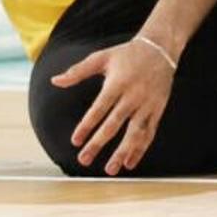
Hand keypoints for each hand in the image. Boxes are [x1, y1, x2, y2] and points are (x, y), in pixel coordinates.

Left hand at [50, 36, 180, 175]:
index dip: (87, 125)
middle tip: (84, 160)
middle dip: (99, 143)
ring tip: (111, 169)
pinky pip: (150, 132)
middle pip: (115, 124)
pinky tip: (130, 163)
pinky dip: (141, 148)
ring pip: (135, 132)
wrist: (161, 48)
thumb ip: (77, 71)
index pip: (100, 108)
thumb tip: (55, 81)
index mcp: (118, 83)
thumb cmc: (127, 54)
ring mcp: (147, 104)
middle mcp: (133, 95)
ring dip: (123, 151)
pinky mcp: (158, 109)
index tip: (75, 141)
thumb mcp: (101, 57)